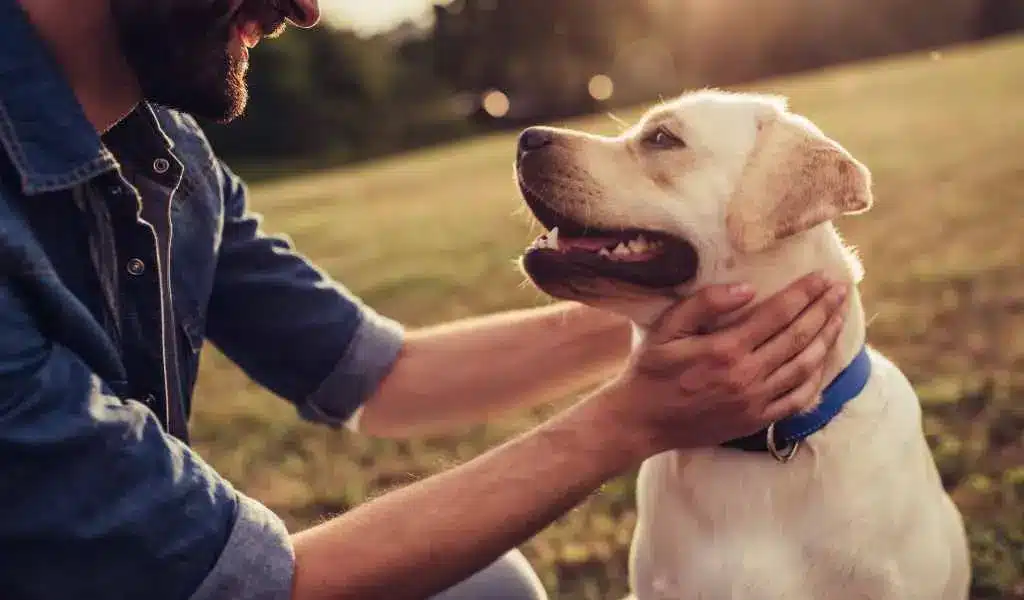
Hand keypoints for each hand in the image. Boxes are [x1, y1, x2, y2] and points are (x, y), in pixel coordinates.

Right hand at [596, 272, 847, 457]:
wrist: (642, 422)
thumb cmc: (651, 370)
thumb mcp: (666, 328)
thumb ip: (703, 304)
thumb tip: (746, 288)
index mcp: (725, 349)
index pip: (778, 314)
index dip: (804, 293)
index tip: (823, 276)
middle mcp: (746, 375)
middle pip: (798, 337)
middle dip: (824, 310)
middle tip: (841, 289)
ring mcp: (755, 401)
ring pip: (804, 366)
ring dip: (826, 339)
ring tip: (840, 317)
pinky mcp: (756, 420)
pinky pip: (797, 399)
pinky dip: (817, 378)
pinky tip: (824, 360)